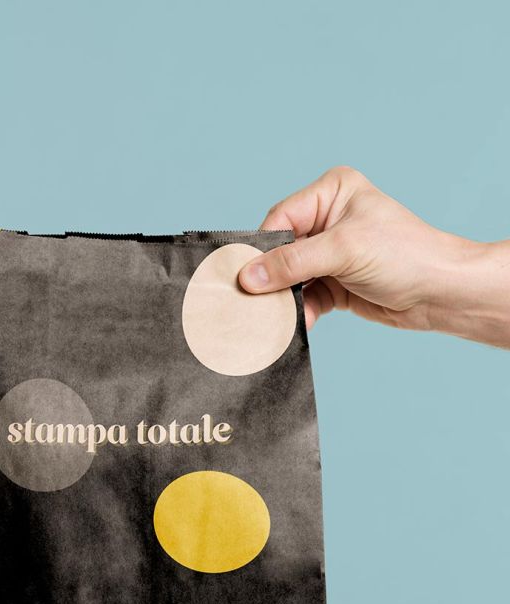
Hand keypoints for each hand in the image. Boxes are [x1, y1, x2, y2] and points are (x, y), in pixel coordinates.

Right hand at [237, 166, 509, 347]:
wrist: (442, 294)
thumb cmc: (406, 255)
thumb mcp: (343, 251)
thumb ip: (292, 263)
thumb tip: (249, 277)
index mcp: (330, 193)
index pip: (281, 219)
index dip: (263, 249)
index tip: (245, 277)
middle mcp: (327, 219)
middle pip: (281, 250)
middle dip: (272, 278)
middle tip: (256, 301)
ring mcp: (329, 253)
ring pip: (289, 277)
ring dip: (286, 299)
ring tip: (278, 318)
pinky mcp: (333, 282)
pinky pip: (305, 297)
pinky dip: (302, 311)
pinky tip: (301, 324)